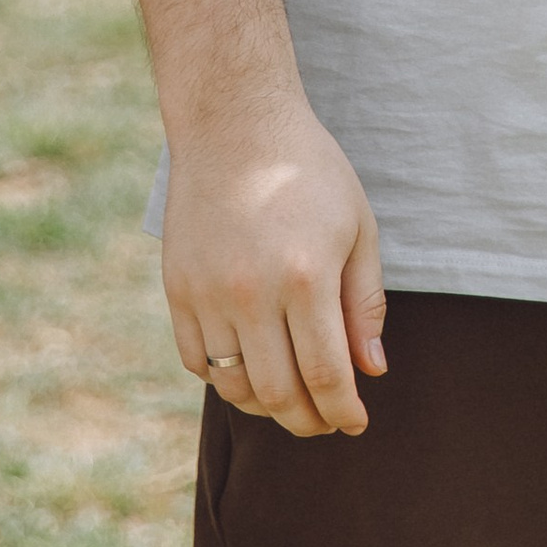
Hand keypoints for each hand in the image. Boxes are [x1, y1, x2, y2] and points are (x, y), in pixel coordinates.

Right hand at [160, 98, 386, 437]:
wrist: (235, 123)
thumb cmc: (309, 171)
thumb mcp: (357, 227)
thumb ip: (364, 303)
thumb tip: (370, 371)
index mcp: (307, 277)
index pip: (326, 375)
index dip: (343, 411)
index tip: (356, 423)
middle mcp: (253, 294)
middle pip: (279, 393)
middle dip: (308, 420)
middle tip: (325, 421)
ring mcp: (208, 294)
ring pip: (235, 385)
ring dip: (266, 405)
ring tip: (289, 398)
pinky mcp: (177, 289)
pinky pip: (197, 360)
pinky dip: (224, 378)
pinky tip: (249, 368)